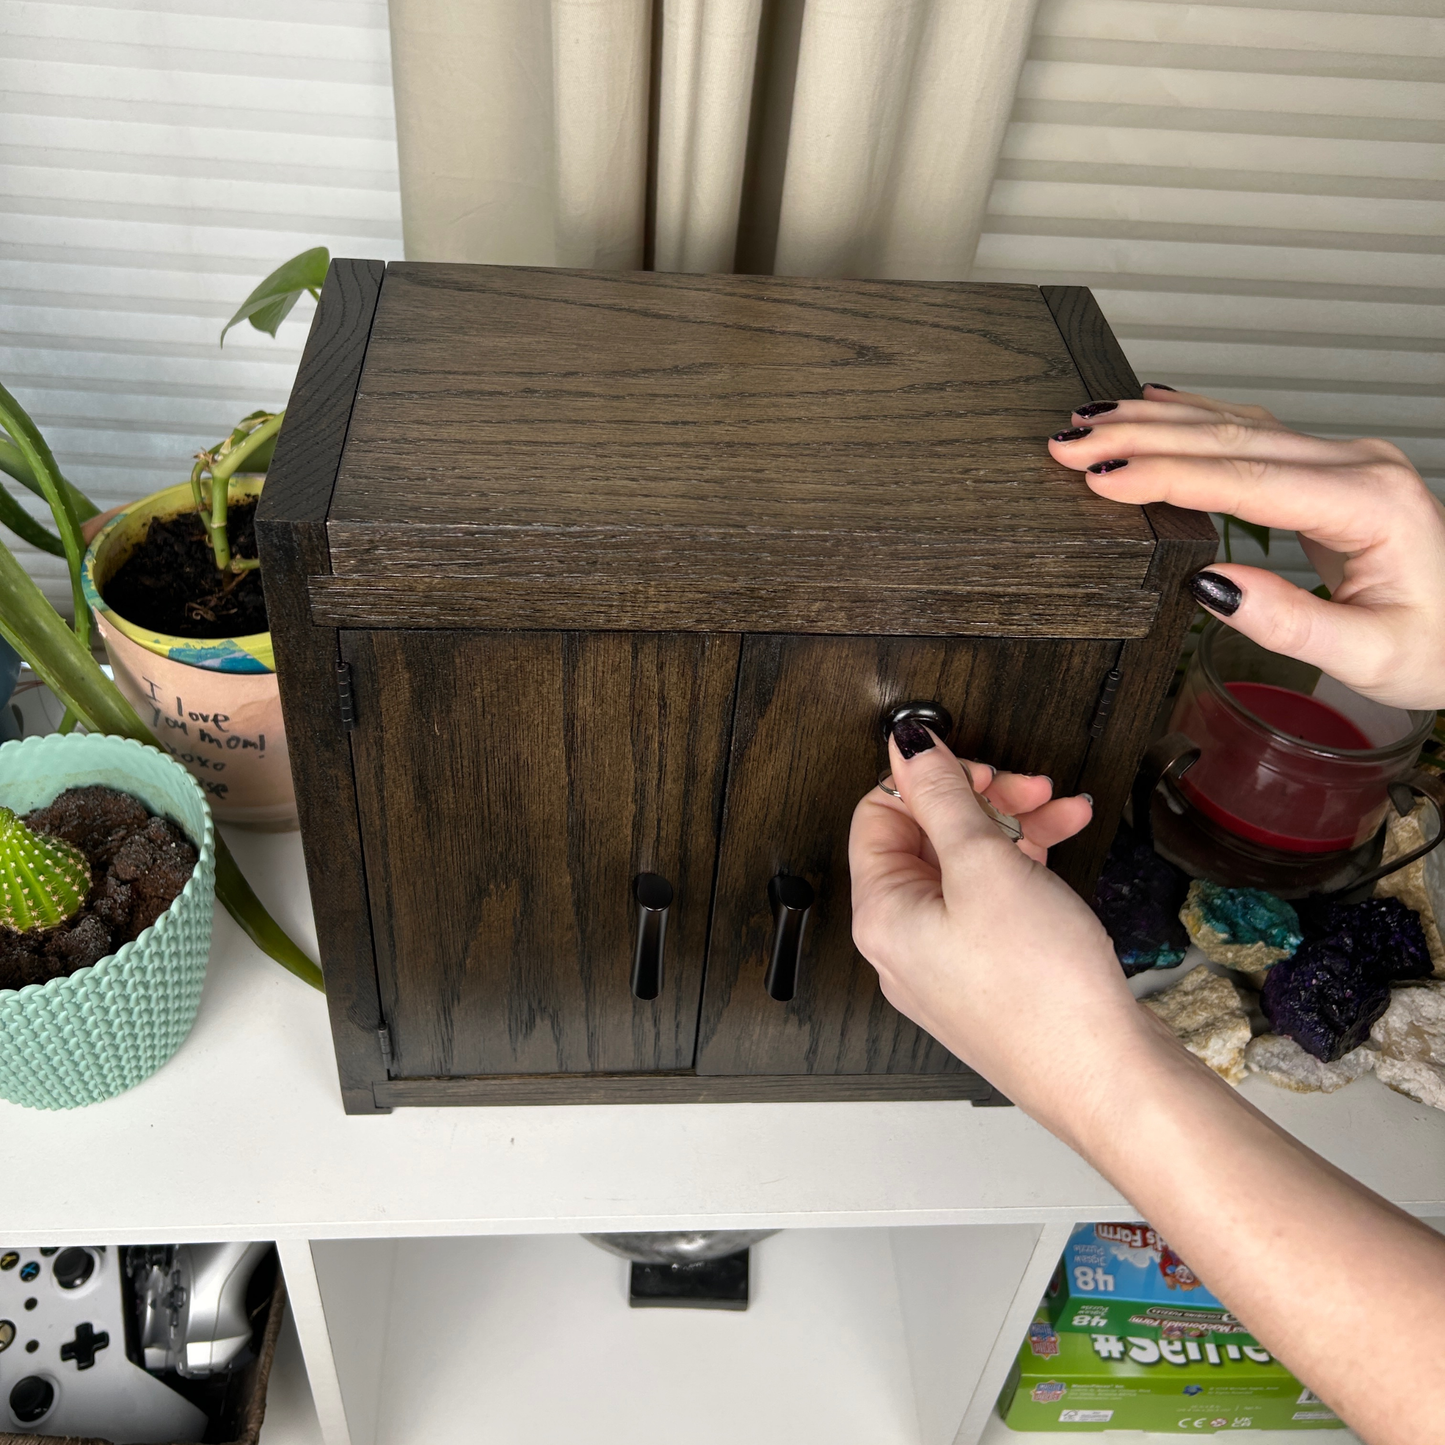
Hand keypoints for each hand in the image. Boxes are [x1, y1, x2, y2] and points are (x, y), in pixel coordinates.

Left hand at [849, 726, 1152, 1133]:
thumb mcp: (985, 867)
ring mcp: (946, 961)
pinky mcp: (988, 975)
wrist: (1105, 1078)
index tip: (978, 766)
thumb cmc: (1041, 991)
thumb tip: (907, 747)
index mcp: (881, 914)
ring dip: (1012, 827)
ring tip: (1061, 811)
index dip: (926, 781)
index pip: (877, 815)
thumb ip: (942, 797)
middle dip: (980, 801)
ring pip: (966, 866)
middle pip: (924, 838)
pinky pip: (993, 901)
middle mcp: (903, 941)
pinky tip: (1064, 843)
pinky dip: (1025, 867)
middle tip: (1028, 788)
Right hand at [1048, 384, 1444, 709]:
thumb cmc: (1439, 647)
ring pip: (1236, 425)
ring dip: (1157, 422)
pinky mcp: (1330, 469)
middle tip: (1069, 444)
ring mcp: (1344, 460)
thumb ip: (1291, 621)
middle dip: (1141, 437)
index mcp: (1369, 503)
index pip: (1246, 480)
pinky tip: (1157, 404)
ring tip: (1089, 423)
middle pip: (1231, 437)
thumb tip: (1209, 585)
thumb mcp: (1370, 656)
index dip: (1167, 475)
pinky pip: (1253, 432)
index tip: (1101, 478)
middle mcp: (1357, 465)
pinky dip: (1195, 419)